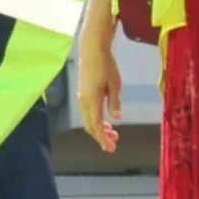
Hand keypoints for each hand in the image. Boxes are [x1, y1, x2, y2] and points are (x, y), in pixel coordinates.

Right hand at [77, 38, 122, 153]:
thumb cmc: (106, 65)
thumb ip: (115, 101)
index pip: (96, 125)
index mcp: (92, 100)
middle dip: (100, 136)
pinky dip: (95, 121)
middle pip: (90, 126)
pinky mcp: (82, 94)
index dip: (102, 138)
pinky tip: (105, 121)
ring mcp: (81, 97)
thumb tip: (116, 117)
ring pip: (87, 120)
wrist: (92, 50)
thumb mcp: (115, 83)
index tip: (110, 148)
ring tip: (112, 133)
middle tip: (113, 144)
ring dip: (98, 129)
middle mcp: (84, 101)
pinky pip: (87, 113)